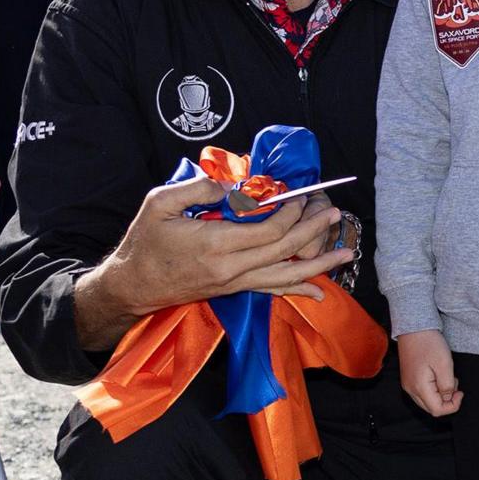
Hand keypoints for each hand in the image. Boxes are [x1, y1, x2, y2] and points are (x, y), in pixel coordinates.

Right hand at [86, 171, 350, 323]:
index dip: (290, 212)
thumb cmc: (144, 242)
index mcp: (216, 244)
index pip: (269, 230)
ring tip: (346, 253)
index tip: (298, 196)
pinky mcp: (233, 289)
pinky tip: (319, 292)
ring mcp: (234, 283)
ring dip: (318, 264)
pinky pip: (272, 290)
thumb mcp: (160, 203)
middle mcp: (231, 268)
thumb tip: (233, 187)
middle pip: (285, 251)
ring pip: (285, 276)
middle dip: (313, 230)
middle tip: (333, 213)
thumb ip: (198, 188)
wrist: (132, 285)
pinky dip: (298, 290)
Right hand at [398, 330, 458, 416]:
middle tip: (454, 383)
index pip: (437, 410)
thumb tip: (448, 398)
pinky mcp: (408, 379)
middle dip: (447, 400)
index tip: (460, 392)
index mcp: (419, 387)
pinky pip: (422, 393)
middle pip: (431, 408)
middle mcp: (410, 389)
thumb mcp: (444, 364)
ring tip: (446, 376)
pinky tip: (438, 375)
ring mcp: (408, 385)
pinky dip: (434, 389)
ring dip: (440, 395)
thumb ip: (447, 385)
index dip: (452, 406)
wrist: (413, 328)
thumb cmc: (429, 343)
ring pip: (427, 401)